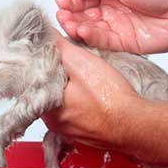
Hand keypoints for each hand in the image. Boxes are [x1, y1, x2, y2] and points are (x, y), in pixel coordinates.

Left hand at [42, 30, 139, 149]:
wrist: (135, 124)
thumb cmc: (111, 98)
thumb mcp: (82, 62)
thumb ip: (59, 47)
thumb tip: (44, 33)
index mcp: (47, 106)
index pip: (33, 81)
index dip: (42, 65)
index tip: (52, 56)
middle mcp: (53, 122)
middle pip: (46, 92)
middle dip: (55, 78)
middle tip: (71, 68)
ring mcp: (68, 130)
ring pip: (60, 104)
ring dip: (68, 92)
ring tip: (84, 83)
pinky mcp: (82, 134)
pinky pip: (75, 115)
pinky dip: (80, 105)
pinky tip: (92, 98)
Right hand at [56, 0, 167, 53]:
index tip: (62, 0)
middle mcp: (113, 9)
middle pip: (85, 14)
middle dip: (71, 14)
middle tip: (62, 14)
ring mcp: (118, 27)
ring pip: (91, 29)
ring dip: (77, 26)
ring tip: (68, 22)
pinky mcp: (125, 44)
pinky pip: (103, 41)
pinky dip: (91, 37)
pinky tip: (82, 30)